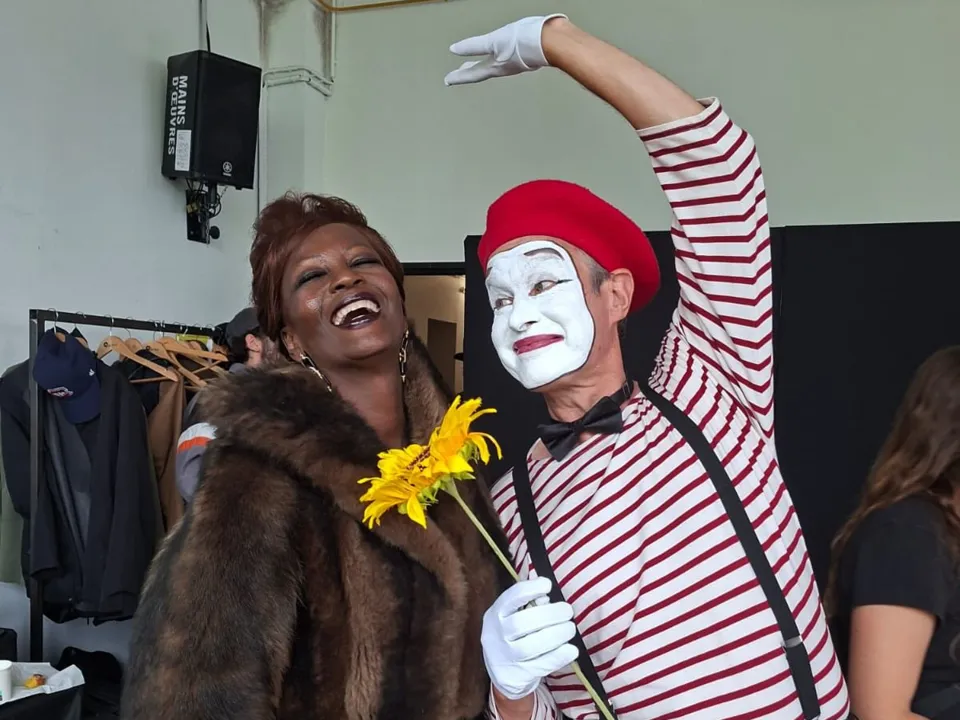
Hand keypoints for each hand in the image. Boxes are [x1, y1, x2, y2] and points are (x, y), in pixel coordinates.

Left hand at [444, 14, 567, 85]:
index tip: (447, 80)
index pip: (472, 74)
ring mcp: (513, 63)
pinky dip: (496, 59)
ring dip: (481, 67)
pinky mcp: (523, 56)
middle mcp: (503, 67)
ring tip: (475, 65)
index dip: (458, 77)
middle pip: (481, 71)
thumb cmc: (524, 42)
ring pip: (492, 67)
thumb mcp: (493, 41)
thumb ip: (473, 46)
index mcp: (494, 66)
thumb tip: (454, 49)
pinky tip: (500, 55)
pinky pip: (503, 60)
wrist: (550, 41)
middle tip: (457, 74)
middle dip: (468, 73)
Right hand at [481, 576, 579, 699]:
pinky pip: (540, 666)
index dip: (529, 589)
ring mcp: (506, 657)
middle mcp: (496, 635)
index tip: (548, 585)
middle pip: (521, 624)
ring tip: (570, 628)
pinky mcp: (517, 676)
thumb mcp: (514, 615)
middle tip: (568, 611)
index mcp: (496, 614)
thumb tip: (544, 591)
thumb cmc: (513, 635)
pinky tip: (571, 650)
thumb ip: (529, 602)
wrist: (502, 672)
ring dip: (555, 635)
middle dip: (549, 615)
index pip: (510, 599)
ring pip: (529, 647)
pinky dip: (558, 657)